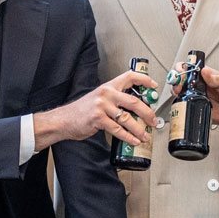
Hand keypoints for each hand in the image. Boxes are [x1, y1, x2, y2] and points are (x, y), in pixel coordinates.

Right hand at [34, 71, 157, 149]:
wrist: (64, 119)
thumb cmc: (83, 110)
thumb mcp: (99, 98)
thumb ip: (115, 100)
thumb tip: (136, 109)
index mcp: (108, 86)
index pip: (129, 77)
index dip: (144, 80)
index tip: (154, 86)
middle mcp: (106, 94)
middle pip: (134, 101)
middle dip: (147, 113)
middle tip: (153, 121)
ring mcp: (102, 106)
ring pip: (127, 118)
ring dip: (139, 129)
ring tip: (146, 135)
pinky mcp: (98, 119)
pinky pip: (118, 130)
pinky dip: (128, 137)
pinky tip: (134, 140)